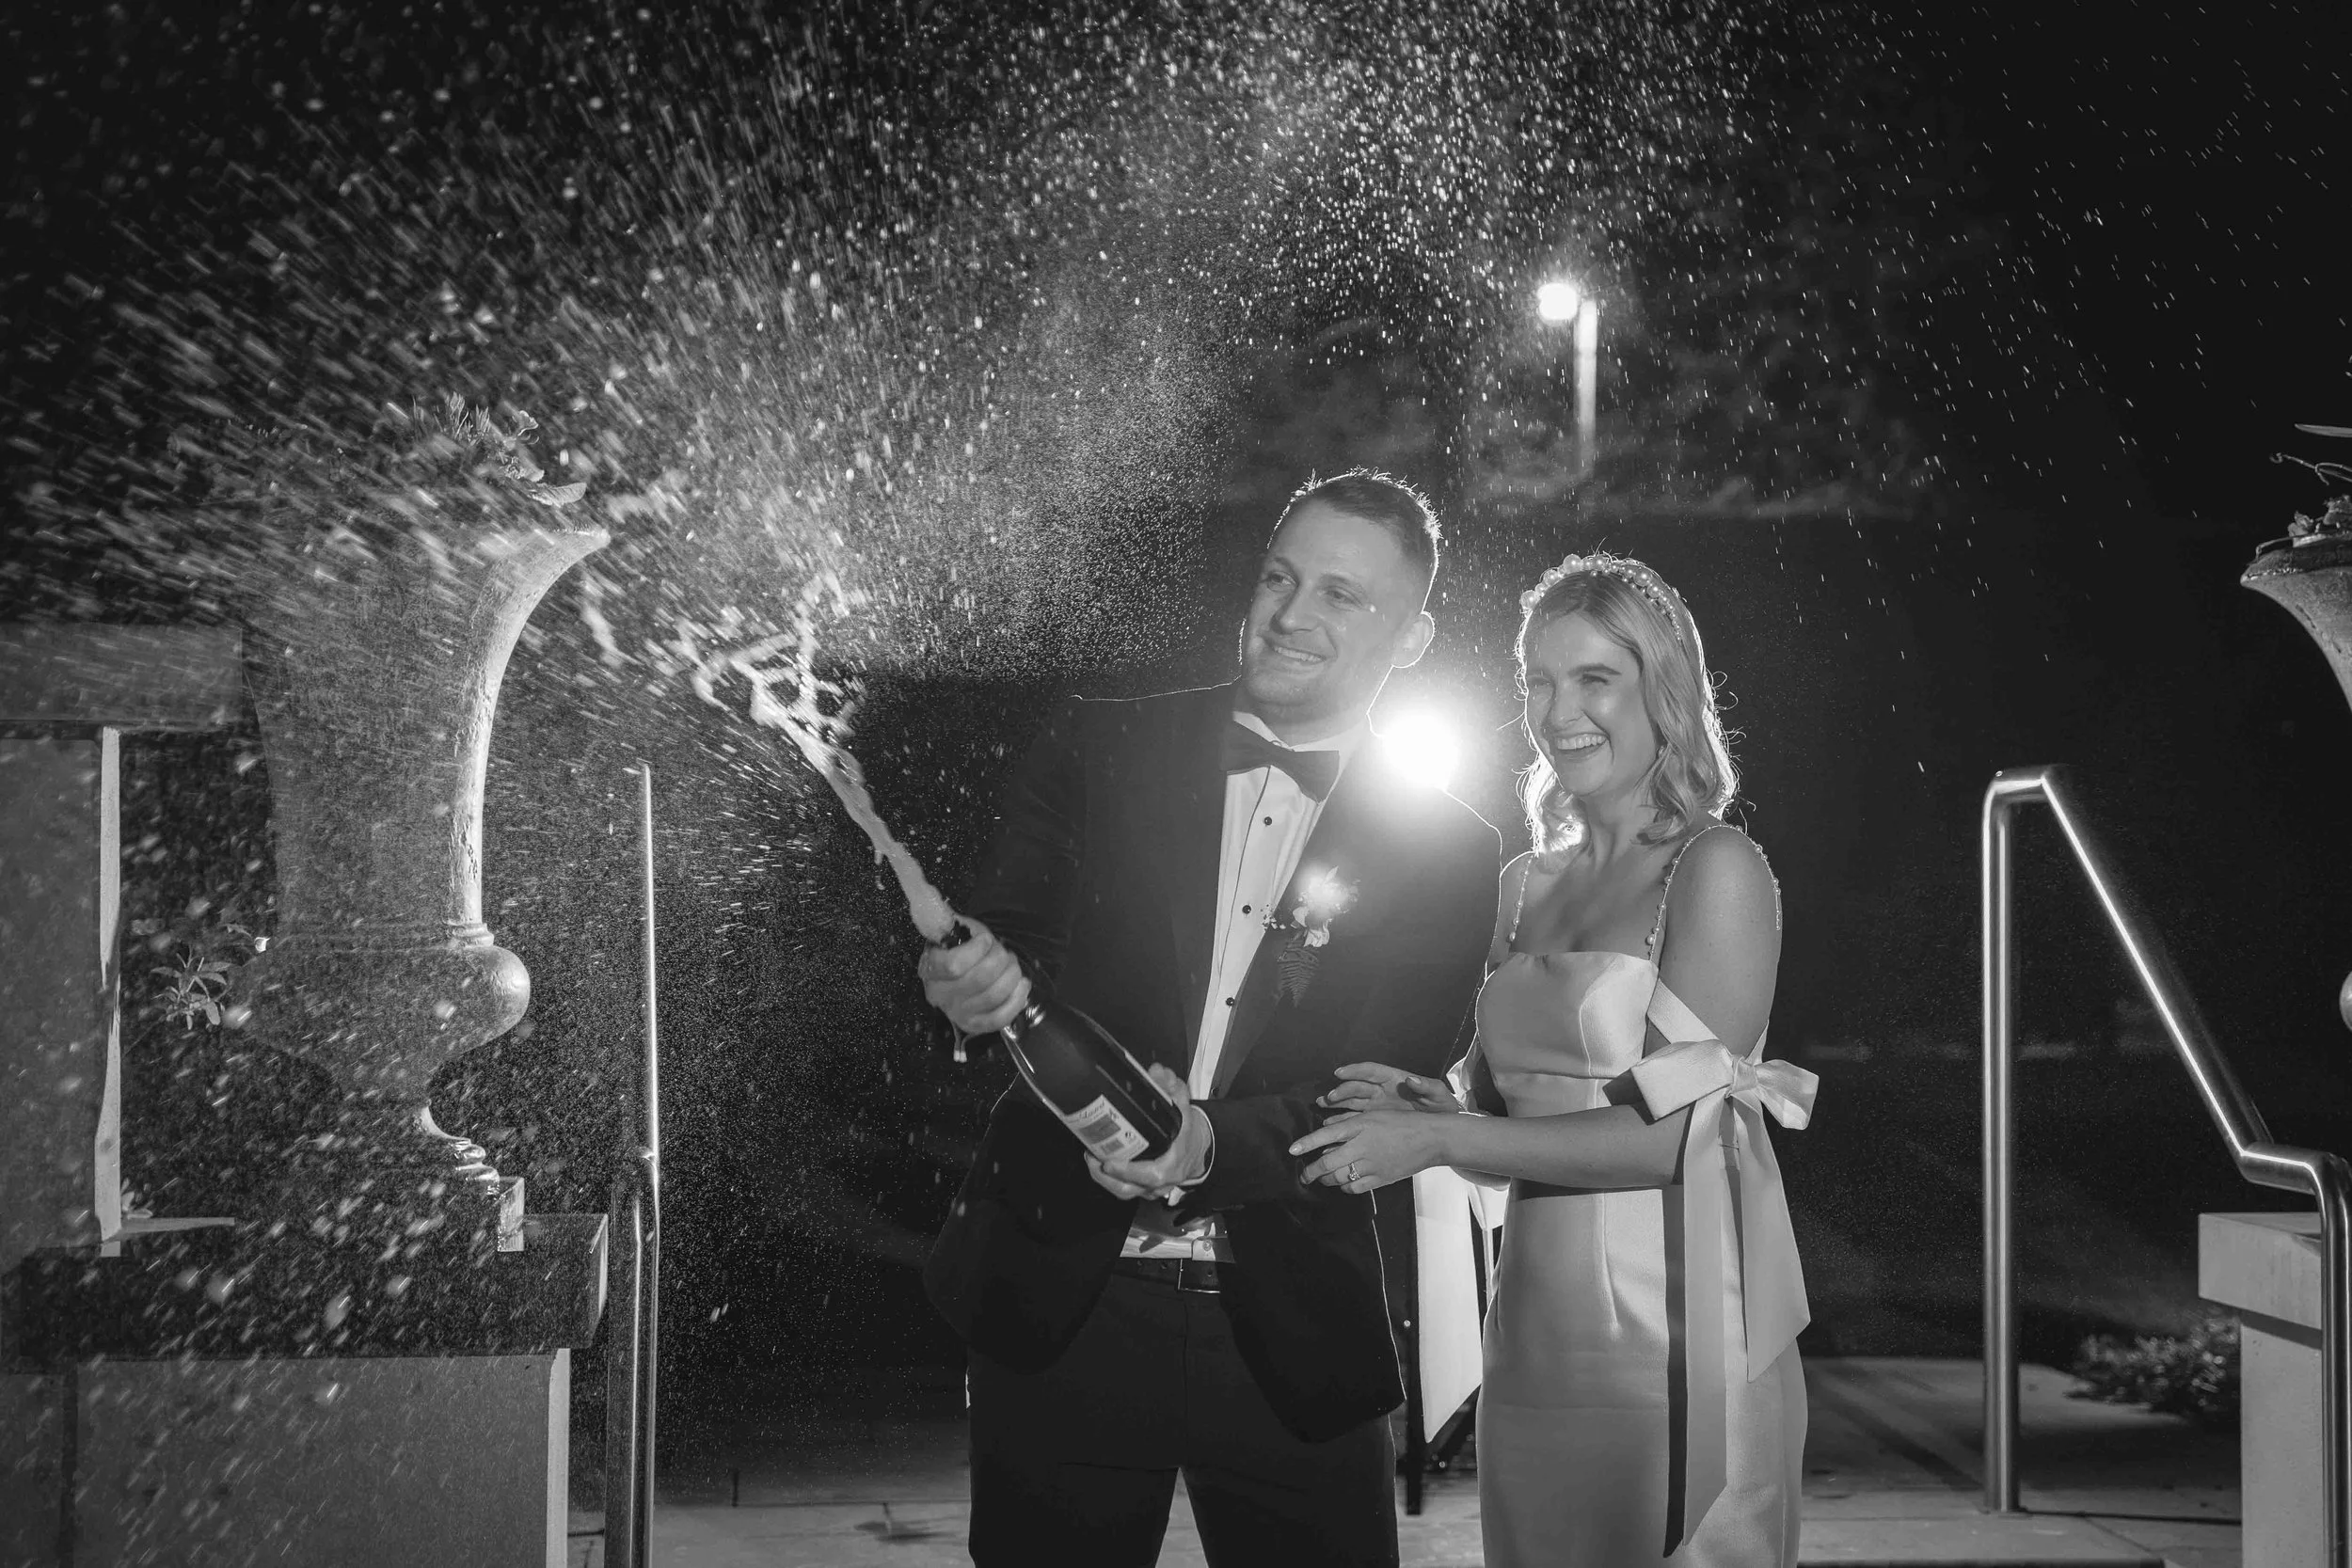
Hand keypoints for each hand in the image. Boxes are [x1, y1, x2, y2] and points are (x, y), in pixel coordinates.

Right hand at [916, 916, 1029, 1034]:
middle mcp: (940, 995)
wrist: (959, 970)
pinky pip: (999, 1018)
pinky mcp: (974, 1025)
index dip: (977, 950)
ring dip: (1011, 975)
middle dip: (1000, 960)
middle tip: (1004, 952)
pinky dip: (1017, 999)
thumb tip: (956, 920)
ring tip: (1012, 965)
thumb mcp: (956, 931)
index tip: (987, 939)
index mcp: (930, 969)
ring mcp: (956, 1013)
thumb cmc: (960, 947)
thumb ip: (957, 925)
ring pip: (992, 996)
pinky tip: (1022, 983)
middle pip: (979, 980)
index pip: (953, 965)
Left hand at [1086, 1065, 1212, 1202]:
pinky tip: (1095, 1161)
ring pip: (1121, 1192)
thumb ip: (1172, 1088)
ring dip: (1101, 1178)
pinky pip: (1121, 1189)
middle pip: (1128, 1189)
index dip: (1128, 1172)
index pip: (1151, 1175)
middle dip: (1105, 1177)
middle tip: (1090, 1156)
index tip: (1109, 1162)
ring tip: (1089, 1156)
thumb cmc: (1188, 1131)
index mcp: (1172, 1165)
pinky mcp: (1141, 1188)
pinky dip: (1106, 1179)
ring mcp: (1149, 1189)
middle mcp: (1160, 1183)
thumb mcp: (1184, 1107)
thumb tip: (1157, 1071)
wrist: (1196, 1149)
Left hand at [1288, 1111, 1446, 1193]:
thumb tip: (1327, 1131)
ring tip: (1323, 1178)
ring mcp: (1372, 1165)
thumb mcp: (1373, 1116)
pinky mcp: (1380, 1179)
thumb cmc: (1401, 1122)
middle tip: (1304, 1175)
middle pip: (1328, 1162)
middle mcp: (1362, 1146)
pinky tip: (1344, 1183)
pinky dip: (1345, 1187)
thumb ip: (1349, 1125)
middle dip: (1312, 1171)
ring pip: (1340, 1177)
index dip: (1306, 1143)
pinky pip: (1355, 1188)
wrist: (1430, 1138)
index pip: (1325, 1135)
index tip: (1292, 1150)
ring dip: (1327, 1179)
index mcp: (1360, 1126)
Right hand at [1318, 1061, 1462, 1116]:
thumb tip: (1411, 1079)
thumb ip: (1426, 1086)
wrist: (1445, 1128)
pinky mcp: (1377, 1121)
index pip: (1371, 1071)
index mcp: (1395, 1079)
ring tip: (1323, 1104)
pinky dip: (1344, 1120)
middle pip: (1358, 1086)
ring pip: (1353, 1101)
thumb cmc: (1443, 1107)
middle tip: (1329, 1097)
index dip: (1355, 1071)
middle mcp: (1382, 1090)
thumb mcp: (1439, 1095)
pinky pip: (1357, 1119)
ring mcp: (1378, 1106)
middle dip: (1342, 1090)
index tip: (1340, 1073)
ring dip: (1338, 1102)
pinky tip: (1331, 1124)